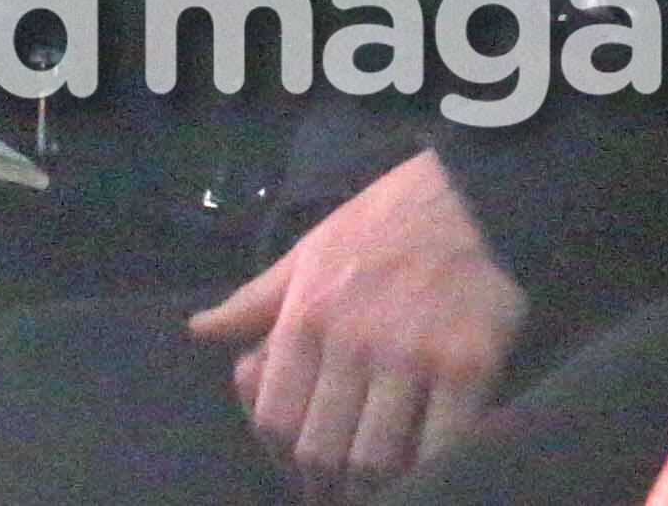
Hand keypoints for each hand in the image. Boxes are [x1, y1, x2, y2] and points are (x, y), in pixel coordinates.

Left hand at [188, 150, 527, 497]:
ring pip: (375, 462)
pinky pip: (440, 449)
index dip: (283, 456)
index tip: (302, 466)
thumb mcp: (309, 251)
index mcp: (307, 315)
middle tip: (341, 487)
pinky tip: (425, 464)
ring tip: (380, 486)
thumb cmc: (381, 224)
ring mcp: (413, 356)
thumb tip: (198, 330)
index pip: (275, 420)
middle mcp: (352, 340)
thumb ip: (255, 301)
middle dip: (326, 482)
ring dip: (374, 486)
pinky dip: (427, 471)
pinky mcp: (470, 367)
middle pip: (321, 452)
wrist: (470, 192)